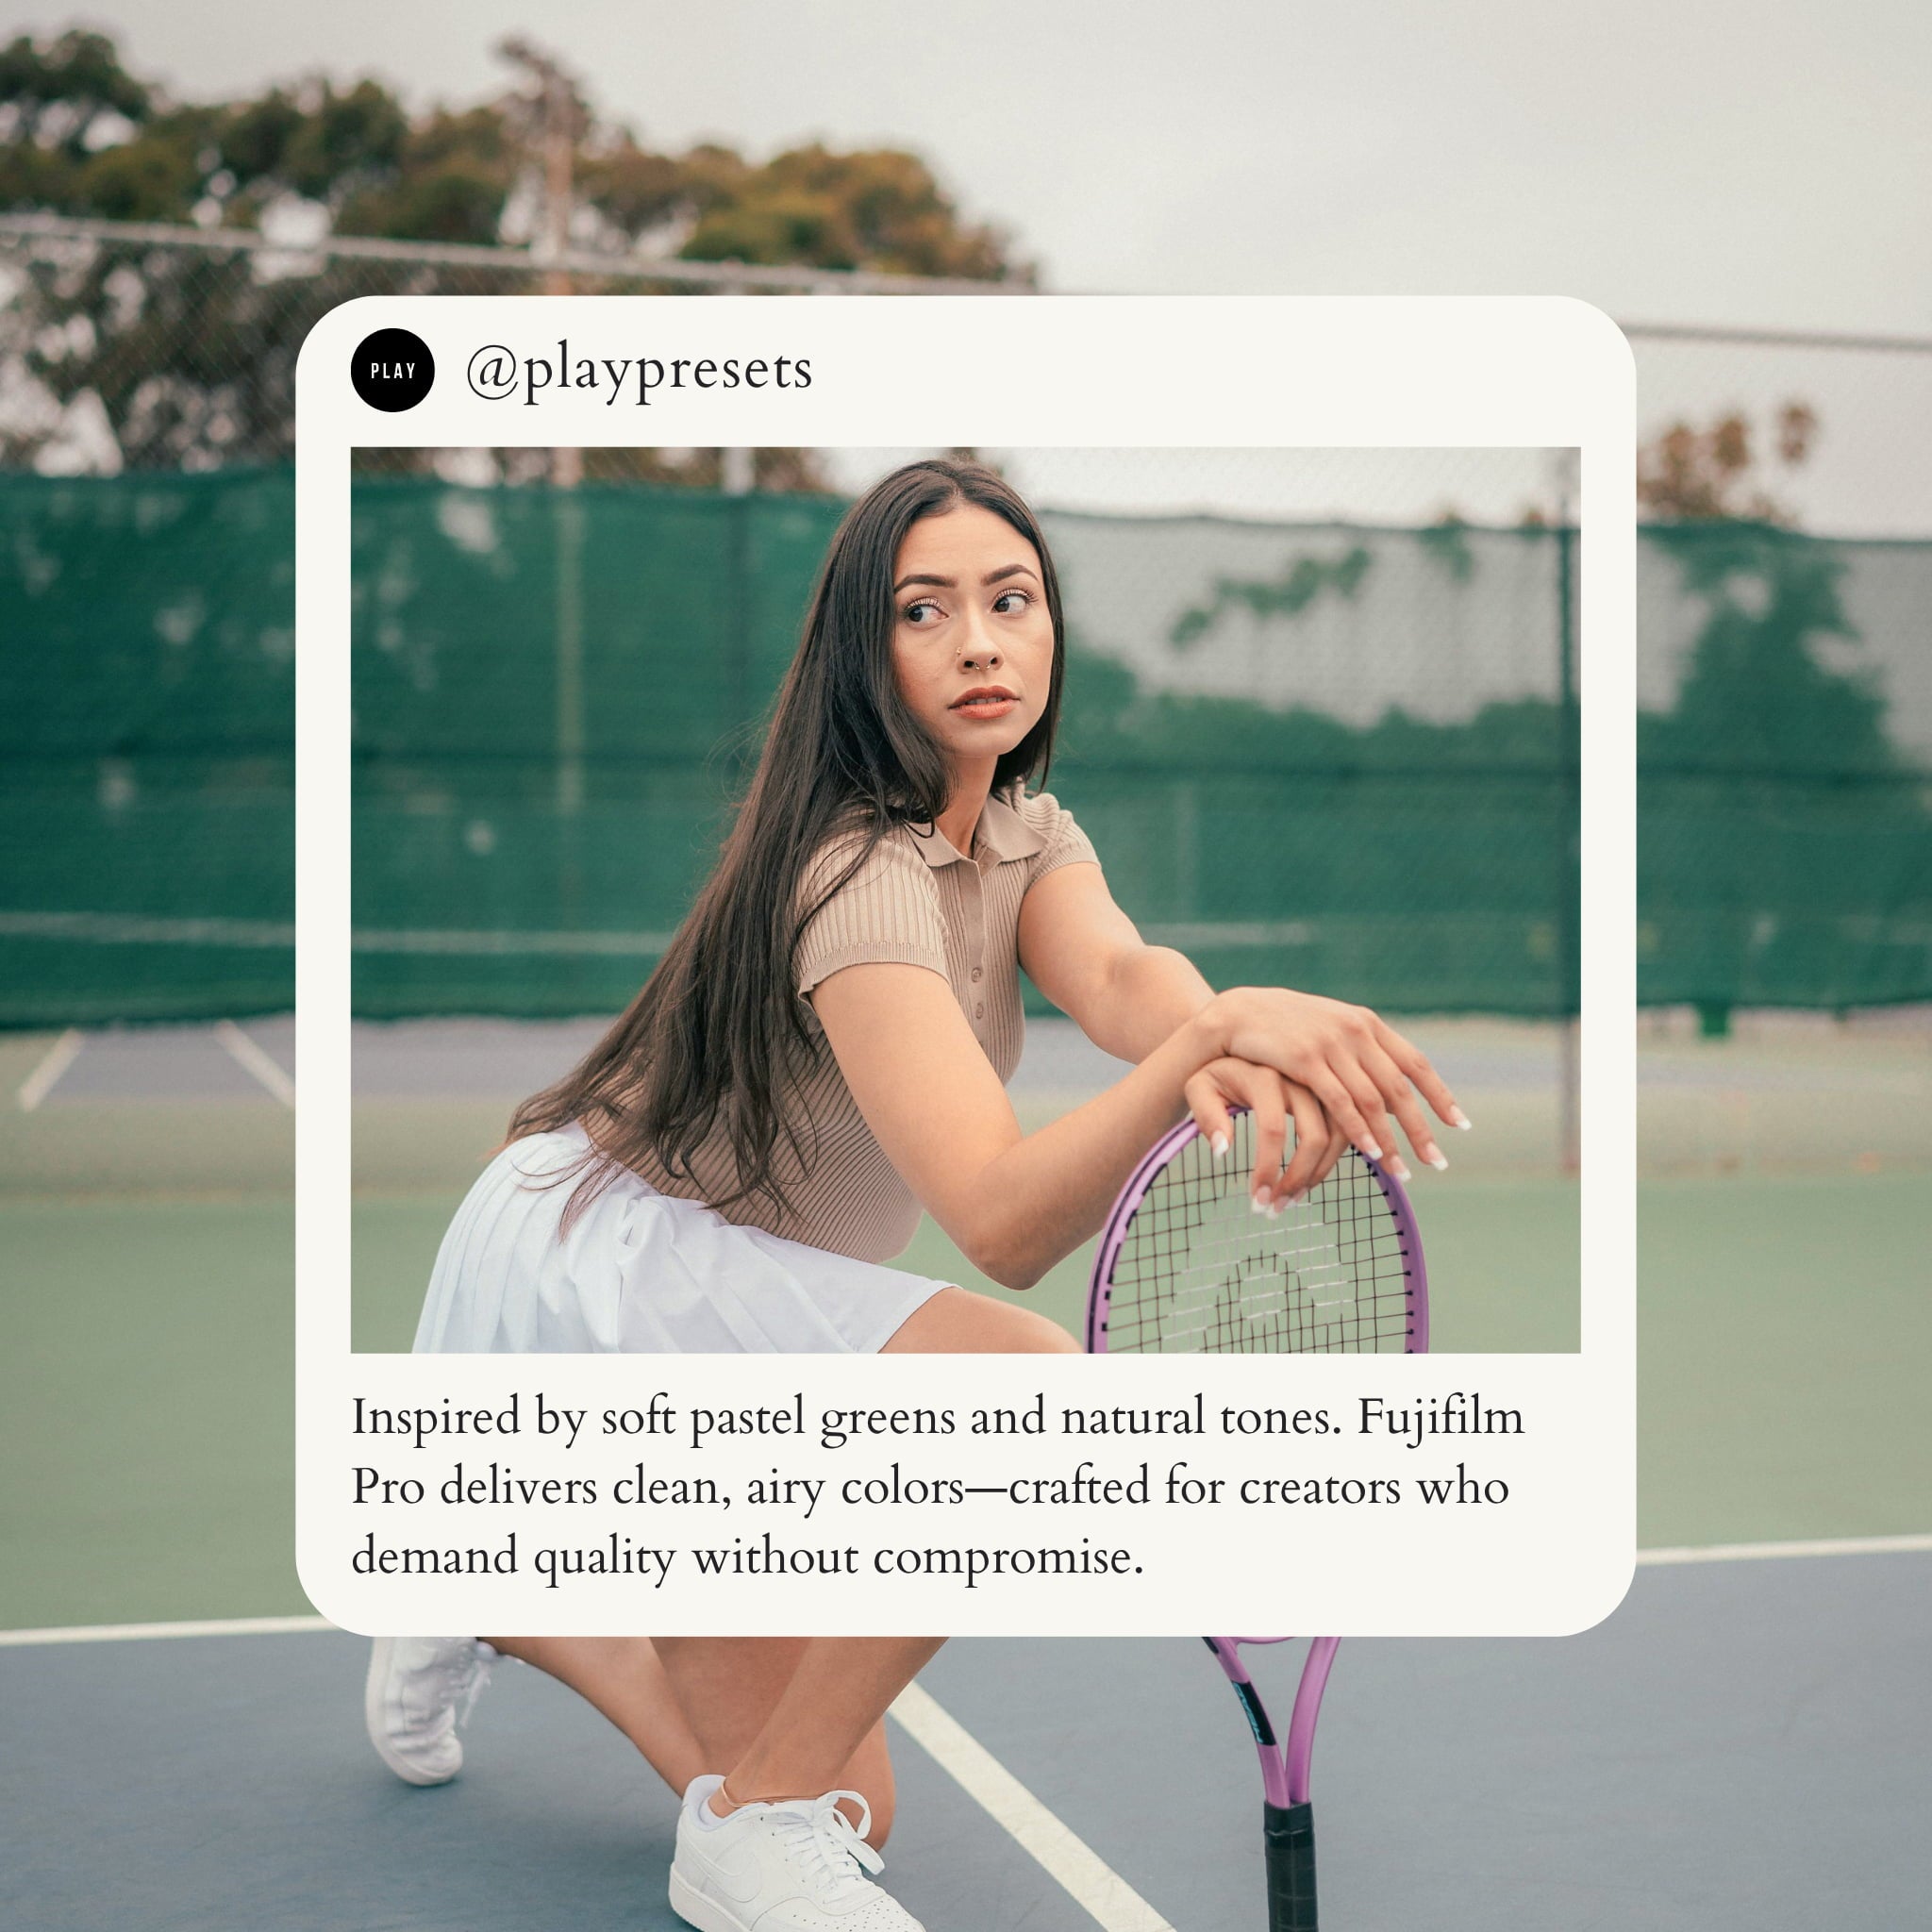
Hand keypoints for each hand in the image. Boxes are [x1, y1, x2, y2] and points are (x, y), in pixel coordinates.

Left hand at [1183, 1057, 1349, 1208]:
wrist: (1240, 1041)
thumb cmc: (1217, 1073)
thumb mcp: (1199, 1087)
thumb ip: (1206, 1115)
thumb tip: (1222, 1151)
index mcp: (1265, 1075)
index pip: (1273, 1129)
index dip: (1267, 1168)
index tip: (1257, 1199)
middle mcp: (1300, 1078)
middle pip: (1314, 1136)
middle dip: (1298, 1179)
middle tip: (1275, 1209)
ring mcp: (1322, 1085)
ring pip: (1337, 1136)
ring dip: (1318, 1175)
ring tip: (1291, 1201)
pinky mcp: (1333, 1093)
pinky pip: (1344, 1130)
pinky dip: (1331, 1160)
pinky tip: (1308, 1181)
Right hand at [1195, 988, 1468, 1176]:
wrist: (1238, 1010)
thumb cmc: (1284, 1027)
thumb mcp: (1330, 1030)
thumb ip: (1359, 1052)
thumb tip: (1391, 1087)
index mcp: (1366, 1024)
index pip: (1413, 1063)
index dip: (1439, 1094)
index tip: (1459, 1125)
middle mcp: (1356, 1031)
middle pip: (1399, 1088)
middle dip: (1421, 1129)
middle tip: (1437, 1162)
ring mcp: (1332, 1043)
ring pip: (1373, 1099)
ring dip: (1391, 1139)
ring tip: (1402, 1170)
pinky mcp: (1305, 1058)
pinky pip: (1340, 1101)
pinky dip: (1359, 1129)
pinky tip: (1371, 1152)